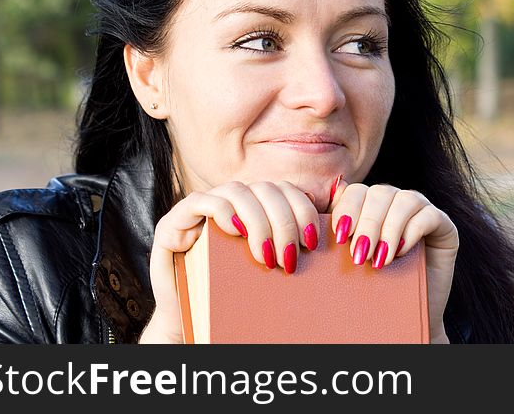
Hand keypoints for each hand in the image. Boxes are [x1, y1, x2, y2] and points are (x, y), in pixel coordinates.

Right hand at [139, 180, 318, 342]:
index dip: (301, 209)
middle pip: (265, 190)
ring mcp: (202, 208)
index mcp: (255, 205)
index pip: (285, 190)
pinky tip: (236, 233)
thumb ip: (296, 245)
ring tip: (266, 256)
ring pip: (238, 192)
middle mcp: (231, 201)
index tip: (311, 241)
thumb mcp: (272, 266)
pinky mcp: (175, 220)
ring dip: (258, 222)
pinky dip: (223, 212)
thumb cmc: (237, 297)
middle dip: (283, 222)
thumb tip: (338, 232)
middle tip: (289, 258)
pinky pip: (201, 201)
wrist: (193, 324)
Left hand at [329, 177, 458, 343]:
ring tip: (379, 259)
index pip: (357, 191)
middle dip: (367, 223)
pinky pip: (430, 214)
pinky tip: (401, 252)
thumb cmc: (373, 291)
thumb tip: (311, 215)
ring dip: (388, 228)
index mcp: (371, 206)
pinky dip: (413, 230)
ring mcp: (423, 211)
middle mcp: (396, 203)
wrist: (404, 321)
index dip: (347, 209)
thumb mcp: (351, 261)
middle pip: (379, 193)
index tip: (339, 237)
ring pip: (405, 199)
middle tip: (359, 256)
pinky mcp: (445, 226)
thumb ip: (338, 236)